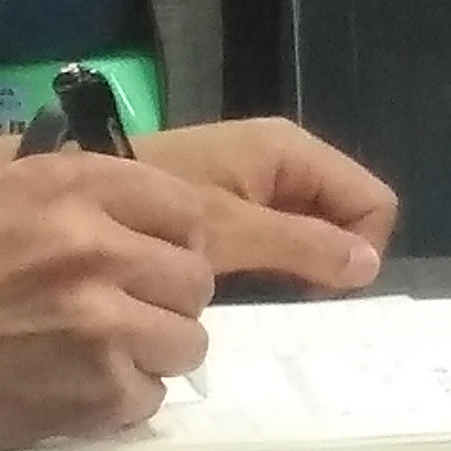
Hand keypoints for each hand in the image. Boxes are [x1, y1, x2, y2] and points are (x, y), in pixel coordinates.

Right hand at [0, 150, 214, 450]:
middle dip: (167, 296)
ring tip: (109, 351)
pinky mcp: (95, 392)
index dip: (174, 236)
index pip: (183, 207)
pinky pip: (152, 395)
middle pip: (196, 278)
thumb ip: (77, 190)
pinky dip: (124, 397)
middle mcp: (96, 249)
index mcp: (70, 189)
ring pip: (188, 340)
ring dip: (155, 349)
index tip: (154, 255)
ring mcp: (102, 325)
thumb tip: (144, 208)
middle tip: (129, 308)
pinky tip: (81, 385)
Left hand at [135, 117, 395, 293]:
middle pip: (345, 215)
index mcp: (293, 151)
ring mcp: (260, 182)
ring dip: (298, 265)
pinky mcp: (236, 204)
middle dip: (328, 259)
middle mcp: (285, 160)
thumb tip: (369, 265)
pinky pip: (280, 235)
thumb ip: (302, 244)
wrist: (79, 199)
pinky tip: (241, 284)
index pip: (372, 202)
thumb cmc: (153, 209)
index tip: (315, 291)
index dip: (358, 249)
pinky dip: (272, 263)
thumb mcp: (230, 230)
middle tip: (286, 299)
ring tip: (260, 294)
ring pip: (313, 229)